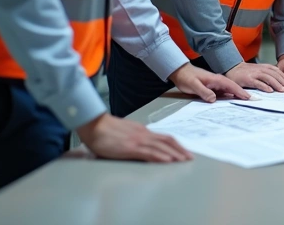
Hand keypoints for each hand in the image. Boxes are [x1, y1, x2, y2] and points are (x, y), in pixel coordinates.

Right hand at [76, 113, 191, 162]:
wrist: (93, 124)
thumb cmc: (104, 129)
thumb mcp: (124, 132)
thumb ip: (134, 137)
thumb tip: (140, 145)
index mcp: (142, 131)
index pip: (164, 137)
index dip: (176, 144)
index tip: (184, 151)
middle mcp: (144, 134)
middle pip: (167, 141)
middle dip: (180, 149)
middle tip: (190, 157)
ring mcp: (138, 140)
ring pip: (161, 146)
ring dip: (174, 154)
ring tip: (184, 160)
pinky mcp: (130, 147)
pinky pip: (149, 152)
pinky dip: (160, 156)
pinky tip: (168, 160)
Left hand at [168, 63, 250, 101]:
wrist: (180, 72)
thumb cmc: (186, 77)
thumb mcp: (193, 85)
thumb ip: (203, 91)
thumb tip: (213, 99)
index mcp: (216, 79)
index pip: (231, 86)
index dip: (240, 92)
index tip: (248, 97)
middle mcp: (218, 81)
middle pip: (233, 88)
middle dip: (243, 94)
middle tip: (253, 101)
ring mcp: (216, 85)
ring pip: (229, 91)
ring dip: (237, 96)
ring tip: (247, 103)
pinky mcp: (213, 88)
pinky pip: (223, 94)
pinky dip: (230, 97)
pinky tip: (233, 102)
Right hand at [224, 62, 283, 91]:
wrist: (233, 68)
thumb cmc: (248, 72)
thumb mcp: (261, 72)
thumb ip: (269, 76)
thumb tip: (282, 85)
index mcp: (266, 67)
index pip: (279, 73)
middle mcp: (262, 69)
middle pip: (276, 75)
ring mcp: (255, 74)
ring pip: (269, 78)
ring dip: (277, 84)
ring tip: (283, 91)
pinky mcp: (248, 79)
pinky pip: (258, 83)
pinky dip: (264, 86)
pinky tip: (270, 91)